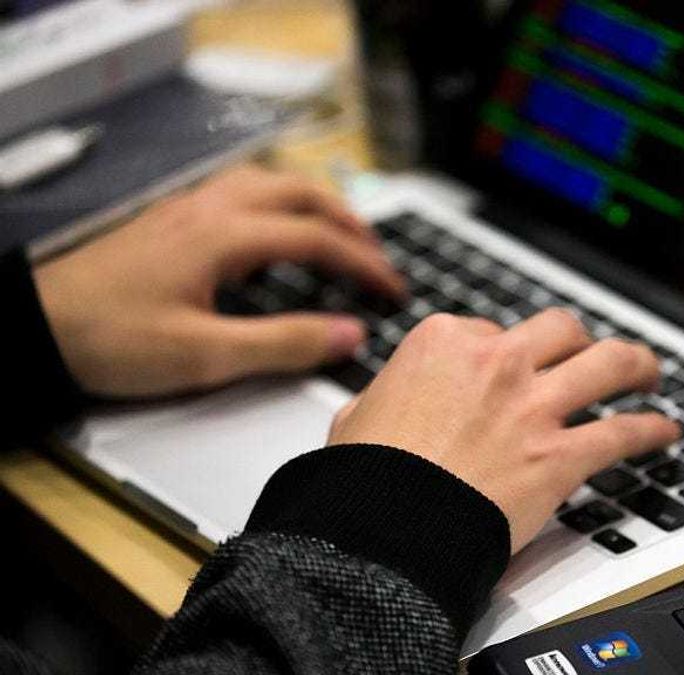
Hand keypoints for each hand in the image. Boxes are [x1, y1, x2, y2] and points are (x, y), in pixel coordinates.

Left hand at [33, 165, 404, 397]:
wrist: (34, 326)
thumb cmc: (110, 339)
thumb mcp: (205, 356)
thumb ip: (284, 344)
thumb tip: (348, 335)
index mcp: (225, 236)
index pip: (317, 238)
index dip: (364, 263)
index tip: (393, 288)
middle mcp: (209, 210)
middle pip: (299, 193)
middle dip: (348, 221)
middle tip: (377, 253)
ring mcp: (187, 209)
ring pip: (269, 184)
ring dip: (313, 204)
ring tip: (337, 231)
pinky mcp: (169, 220)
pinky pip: (240, 192)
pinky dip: (279, 203)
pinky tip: (274, 231)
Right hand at [328, 309, 679, 551]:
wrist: (383, 532)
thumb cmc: (365, 482)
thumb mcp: (356, 417)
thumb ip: (385, 396)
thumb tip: (387, 401)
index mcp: (443, 342)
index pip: (494, 331)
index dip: (507, 353)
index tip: (513, 372)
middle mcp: (496, 364)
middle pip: (561, 330)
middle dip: (579, 342)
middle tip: (589, 354)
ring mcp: (533, 407)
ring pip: (609, 362)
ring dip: (637, 365)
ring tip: (649, 373)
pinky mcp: (560, 455)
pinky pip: (623, 432)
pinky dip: (651, 431)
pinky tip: (665, 432)